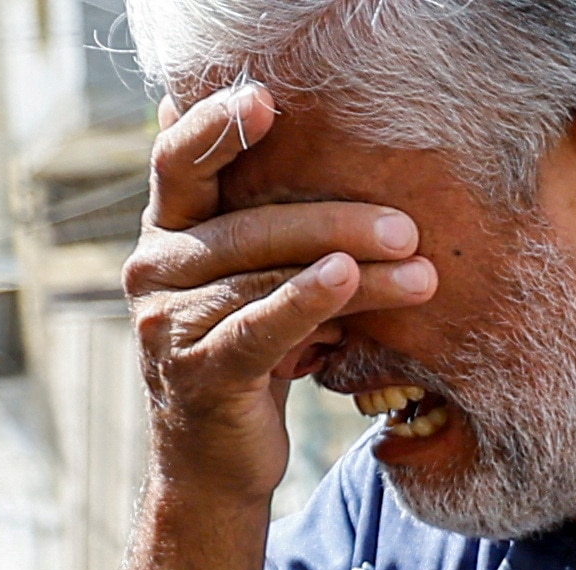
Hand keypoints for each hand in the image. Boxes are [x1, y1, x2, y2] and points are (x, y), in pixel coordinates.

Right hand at [125, 84, 437, 503]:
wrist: (220, 463)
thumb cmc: (254, 359)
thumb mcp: (262, 287)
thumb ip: (272, 231)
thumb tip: (314, 153)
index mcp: (168, 235)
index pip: (181, 164)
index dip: (216, 126)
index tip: (267, 99)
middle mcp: (154, 269)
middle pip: (249, 226)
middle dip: (335, 221)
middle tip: (409, 226)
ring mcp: (168, 322)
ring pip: (267, 279)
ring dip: (354, 272)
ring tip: (421, 273)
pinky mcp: (198, 372)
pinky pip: (259, 327)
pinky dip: (307, 301)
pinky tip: (349, 280)